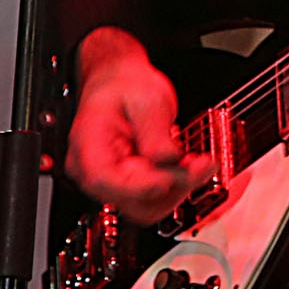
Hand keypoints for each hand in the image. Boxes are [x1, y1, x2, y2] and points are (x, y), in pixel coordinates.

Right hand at [65, 28, 214, 223]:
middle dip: (171, 187)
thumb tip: (167, 159)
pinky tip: (190, 167)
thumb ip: (155, 132)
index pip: (108, 180)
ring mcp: (112, 182)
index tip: (172, 178)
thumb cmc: (125, 86)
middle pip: (132, 202)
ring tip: (199, 164)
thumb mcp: (145, 99)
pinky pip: (154, 198)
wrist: (120, 82)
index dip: (142, 185)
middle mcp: (94, 172)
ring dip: (178, 189)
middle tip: (201, 165)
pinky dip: (176, 186)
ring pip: (147, 207)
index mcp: (88, 148)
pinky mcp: (130, 185)